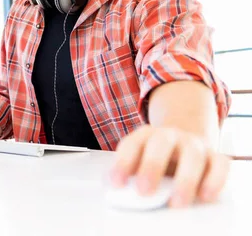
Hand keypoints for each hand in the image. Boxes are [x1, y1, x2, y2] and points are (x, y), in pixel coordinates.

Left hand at [110, 125, 230, 207]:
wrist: (183, 144)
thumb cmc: (156, 159)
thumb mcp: (140, 162)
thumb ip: (132, 173)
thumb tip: (120, 191)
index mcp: (146, 135)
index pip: (132, 144)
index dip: (123, 163)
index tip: (117, 183)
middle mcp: (170, 136)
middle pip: (161, 143)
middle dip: (152, 166)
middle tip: (144, 191)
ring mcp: (194, 144)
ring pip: (193, 155)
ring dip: (185, 180)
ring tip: (176, 202)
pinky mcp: (215, 157)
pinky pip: (220, 165)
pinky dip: (215, 180)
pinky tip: (204, 196)